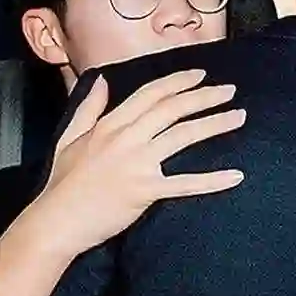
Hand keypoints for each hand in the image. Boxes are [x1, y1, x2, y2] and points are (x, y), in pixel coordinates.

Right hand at [34, 68, 245, 256]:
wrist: (56, 221)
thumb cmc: (63, 182)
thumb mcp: (70, 137)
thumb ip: (89, 107)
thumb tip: (102, 80)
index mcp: (110, 124)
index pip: (150, 94)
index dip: (178, 82)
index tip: (201, 75)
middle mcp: (126, 138)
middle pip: (172, 109)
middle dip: (204, 96)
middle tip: (229, 90)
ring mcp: (137, 164)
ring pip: (183, 135)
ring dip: (214, 123)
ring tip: (238, 117)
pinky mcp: (145, 191)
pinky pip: (185, 183)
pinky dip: (212, 180)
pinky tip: (235, 175)